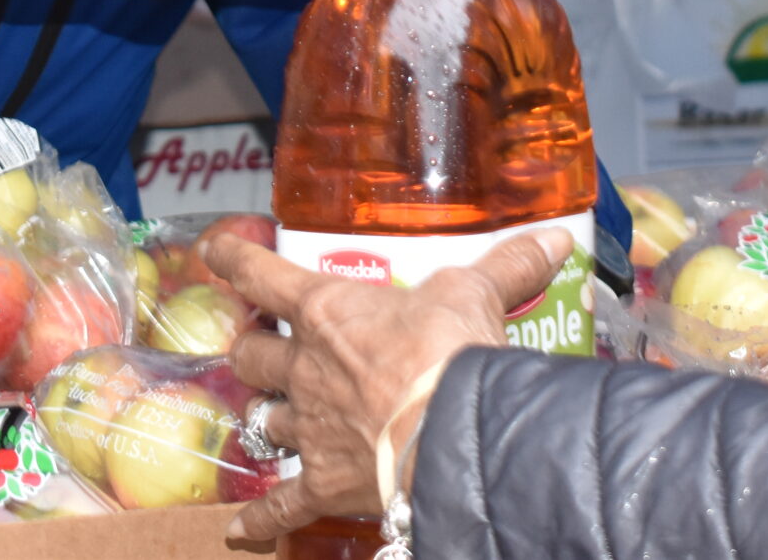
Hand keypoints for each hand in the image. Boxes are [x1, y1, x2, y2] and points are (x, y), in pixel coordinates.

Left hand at [204, 223, 573, 539]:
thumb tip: (553, 238)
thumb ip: (508, 266)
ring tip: (275, 421)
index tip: (213, 250)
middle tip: (265, 351)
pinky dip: (260, 519)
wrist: (450, 434)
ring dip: (266, 419)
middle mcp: (305, 367)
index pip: (261, 274)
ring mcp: (308, 430)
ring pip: (262, 420)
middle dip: (253, 353)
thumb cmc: (451, 352)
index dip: (233, 259)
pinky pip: (279, 505)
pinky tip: (241, 530)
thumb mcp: (477, 293)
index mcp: (328, 311)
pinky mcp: (322, 485)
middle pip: (251, 356)